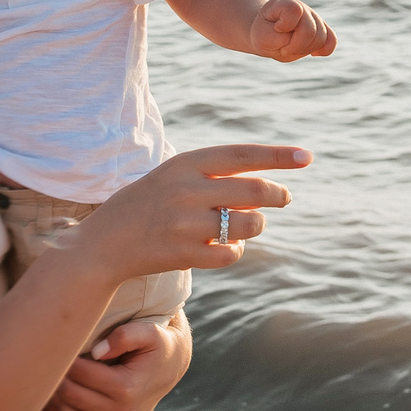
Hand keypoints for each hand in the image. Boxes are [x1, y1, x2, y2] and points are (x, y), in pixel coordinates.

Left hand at [44, 314, 192, 410]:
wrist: (170, 366)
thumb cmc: (156, 345)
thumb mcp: (148, 332)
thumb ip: (124, 336)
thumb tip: (95, 351)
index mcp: (126, 387)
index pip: (80, 373)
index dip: (66, 358)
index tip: (62, 347)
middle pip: (73, 397)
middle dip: (58, 380)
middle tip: (54, 366)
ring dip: (60, 407)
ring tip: (58, 388)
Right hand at [76, 145, 309, 281]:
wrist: (103, 245)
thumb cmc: (144, 206)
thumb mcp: (171, 176)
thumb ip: (210, 174)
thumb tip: (264, 178)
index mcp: (184, 164)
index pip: (242, 155)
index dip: (278, 156)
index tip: (307, 157)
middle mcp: (187, 190)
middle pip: (255, 191)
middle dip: (278, 194)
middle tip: (285, 197)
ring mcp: (185, 224)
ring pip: (248, 225)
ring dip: (257, 226)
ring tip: (249, 225)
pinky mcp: (184, 255)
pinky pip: (231, 254)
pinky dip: (235, 252)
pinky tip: (226, 248)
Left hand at [251, 0, 336, 62]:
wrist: (267, 33)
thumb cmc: (264, 34)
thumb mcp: (261, 37)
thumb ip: (276, 38)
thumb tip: (297, 41)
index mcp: (285, 4)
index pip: (294, 10)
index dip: (286, 25)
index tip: (276, 29)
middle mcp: (302, 8)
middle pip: (310, 29)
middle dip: (296, 46)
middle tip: (283, 49)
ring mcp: (314, 18)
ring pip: (321, 38)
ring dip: (305, 50)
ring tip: (293, 49)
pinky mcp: (321, 30)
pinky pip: (331, 40)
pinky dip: (325, 50)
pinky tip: (314, 54)